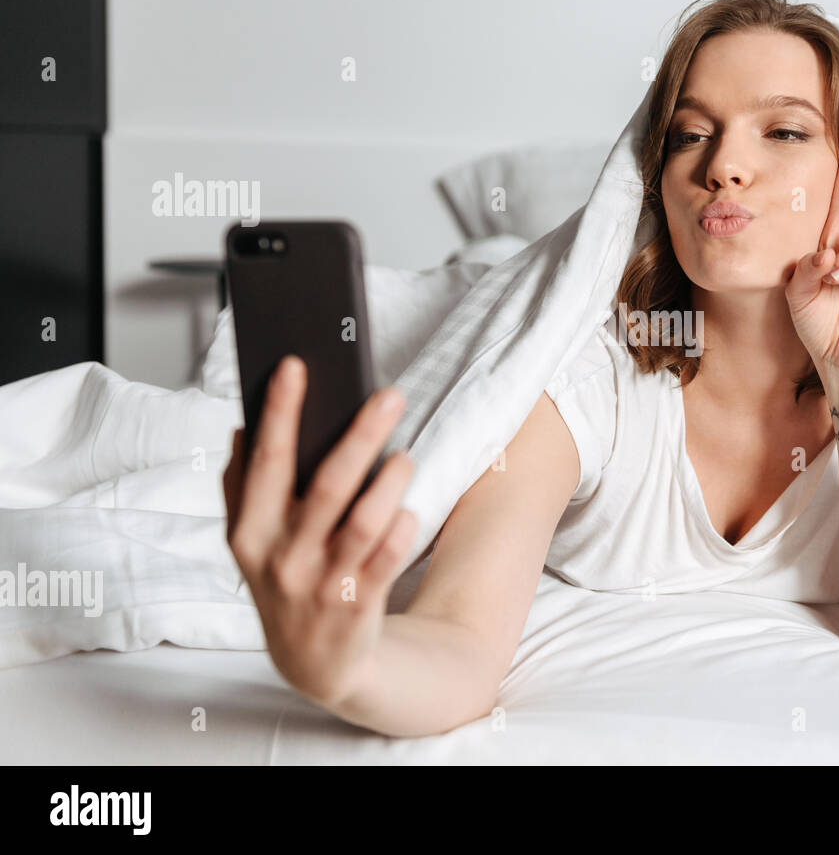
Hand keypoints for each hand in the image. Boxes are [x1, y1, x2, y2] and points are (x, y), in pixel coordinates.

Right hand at [222, 355, 418, 707]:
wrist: (314, 663)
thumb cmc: (286, 578)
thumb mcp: (253, 541)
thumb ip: (243, 487)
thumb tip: (242, 427)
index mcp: (248, 532)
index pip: (266, 461)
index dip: (280, 412)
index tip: (295, 365)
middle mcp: (281, 557)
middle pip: (327, 483)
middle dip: (359, 432)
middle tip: (389, 394)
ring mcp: (320, 583)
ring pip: (364, 519)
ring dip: (389, 482)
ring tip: (403, 455)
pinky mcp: (358, 604)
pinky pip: (386, 557)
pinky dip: (399, 528)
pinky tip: (408, 510)